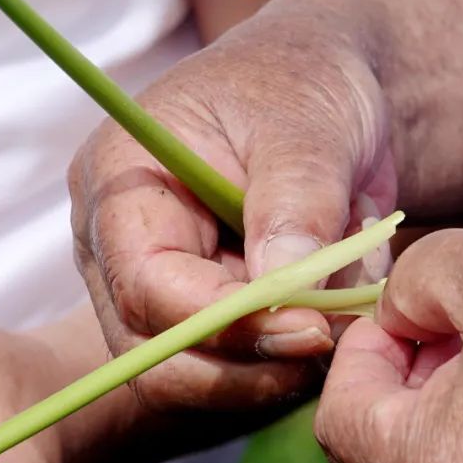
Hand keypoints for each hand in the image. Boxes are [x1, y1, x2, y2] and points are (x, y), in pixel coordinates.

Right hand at [69, 0, 396, 411]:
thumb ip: (295, 204)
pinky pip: (233, 373)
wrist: (325, 91)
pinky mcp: (196, 317)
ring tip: (345, 306)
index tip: (313, 326)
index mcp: (119, 182)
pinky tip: (336, 310)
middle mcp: (117, 248)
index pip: (145, 284)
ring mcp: (152, 288)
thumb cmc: (305, 83)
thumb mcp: (310, 124)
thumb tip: (282, 291)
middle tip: (332, 341)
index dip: (224, 321)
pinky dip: (290, 361)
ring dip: (277, 366)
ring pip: (194, 379)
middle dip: (249, 364)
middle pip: (154, 354)